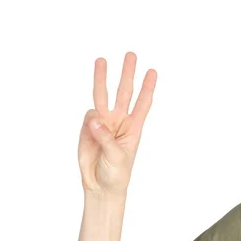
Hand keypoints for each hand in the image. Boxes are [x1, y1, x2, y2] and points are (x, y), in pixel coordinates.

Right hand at [78, 52, 156, 195]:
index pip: (142, 103)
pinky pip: (88, 116)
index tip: (152, 71)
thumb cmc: (116, 174)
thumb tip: (94, 117)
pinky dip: (89, 121)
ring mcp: (102, 123)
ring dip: (102, 78)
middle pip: (124, 92)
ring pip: (102, 96)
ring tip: (101, 60)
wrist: (99, 186)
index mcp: (133, 127)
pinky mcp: (87, 128)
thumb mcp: (117, 156)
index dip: (147, 88)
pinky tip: (90, 133)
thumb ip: (105, 137)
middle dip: (127, 74)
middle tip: (131, 55)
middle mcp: (119, 121)